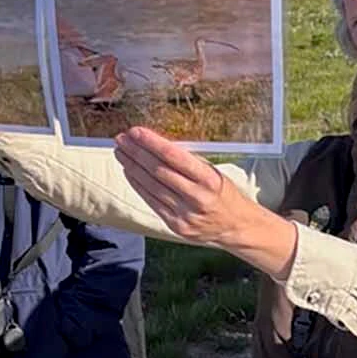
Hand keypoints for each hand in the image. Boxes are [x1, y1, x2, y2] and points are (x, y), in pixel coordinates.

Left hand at [112, 127, 259, 245]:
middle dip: (136, 153)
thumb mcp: (214, 172)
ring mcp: (185, 214)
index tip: (136, 132)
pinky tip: (129, 172)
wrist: (235, 225)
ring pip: (151, 186)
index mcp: (210, 179)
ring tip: (121, 153)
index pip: (174, 157)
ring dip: (132, 167)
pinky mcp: (175, 225)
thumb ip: (188, 162)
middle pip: (158, 171)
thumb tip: (156, 145)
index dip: (152, 143)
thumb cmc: (223, 193)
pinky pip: (151, 201)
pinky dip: (137, 185)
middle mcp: (197, 197)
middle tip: (122, 139)